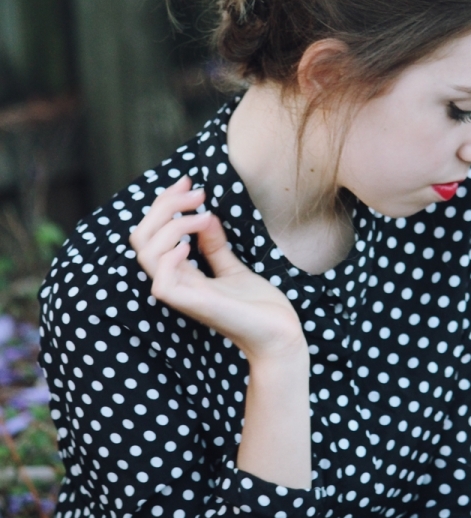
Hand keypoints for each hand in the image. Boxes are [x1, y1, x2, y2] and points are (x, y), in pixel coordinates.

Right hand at [129, 176, 306, 364]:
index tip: (187, 181)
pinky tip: (191, 245)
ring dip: (172, 225)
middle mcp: (176, 283)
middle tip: (197, 193)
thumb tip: (206, 215)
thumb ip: (215, 247)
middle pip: (141, 239)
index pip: (151, 234)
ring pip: (147, 255)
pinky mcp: (196, 306)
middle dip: (164, 206)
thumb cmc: (259, 307)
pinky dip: (171, 256)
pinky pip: (162, 283)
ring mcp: (184, 296)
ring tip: (202, 217)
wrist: (281, 335)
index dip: (163, 203)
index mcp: (181, 274)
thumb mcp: (234, 268)